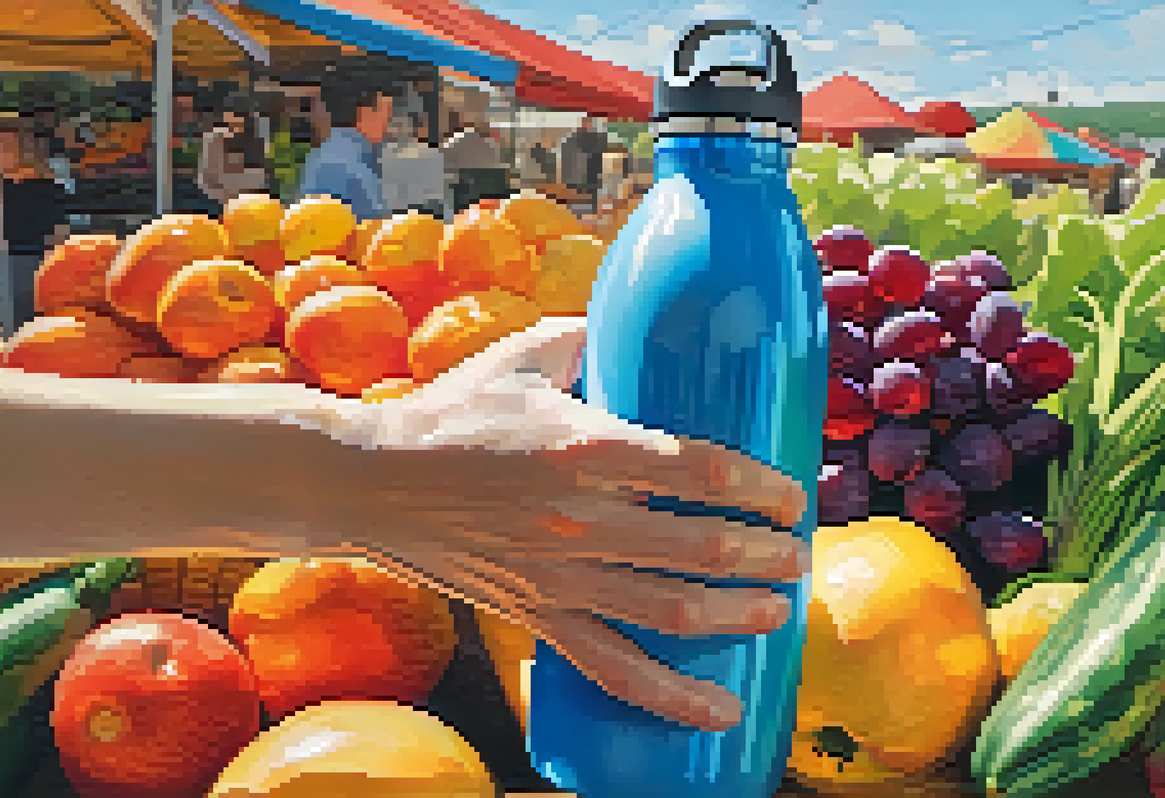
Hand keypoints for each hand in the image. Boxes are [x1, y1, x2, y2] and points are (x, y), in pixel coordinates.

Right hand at [308, 318, 809, 731]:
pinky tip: (720, 710)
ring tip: (777, 609)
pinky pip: (614, 668)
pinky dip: (672, 696)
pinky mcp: (537, 614)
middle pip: (702, 546)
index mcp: (584, 444)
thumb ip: (589, 339)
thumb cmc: (450, 412)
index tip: (791, 496)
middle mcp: (579, 515)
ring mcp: (559, 573)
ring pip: (672, 608)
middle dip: (767, 555)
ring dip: (738, 614)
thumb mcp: (524, 356)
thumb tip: (638, 325)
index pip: (699, 468)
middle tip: (796, 554)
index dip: (761, 486)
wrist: (367, 480)